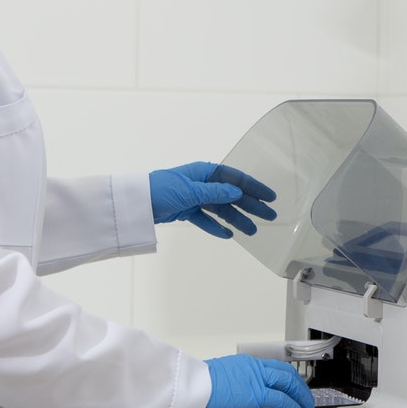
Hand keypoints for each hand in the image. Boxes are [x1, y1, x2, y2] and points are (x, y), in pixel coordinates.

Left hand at [150, 162, 275, 237]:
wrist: (136, 203)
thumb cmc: (160, 189)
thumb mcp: (190, 191)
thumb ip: (215, 193)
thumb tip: (237, 193)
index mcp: (205, 172)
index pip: (235, 179)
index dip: (254, 187)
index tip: (270, 197)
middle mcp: (202, 184)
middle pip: (232, 195)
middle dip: (251, 205)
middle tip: (270, 216)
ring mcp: (195, 198)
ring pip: (221, 209)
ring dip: (237, 219)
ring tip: (252, 231)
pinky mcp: (186, 211)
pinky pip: (206, 219)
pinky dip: (216, 226)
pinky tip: (227, 235)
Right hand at [201, 355, 314, 407]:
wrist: (195, 386)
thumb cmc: (200, 384)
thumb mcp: (220, 377)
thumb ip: (234, 382)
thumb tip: (236, 392)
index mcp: (246, 363)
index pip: (273, 367)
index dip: (287, 376)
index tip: (293, 384)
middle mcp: (255, 367)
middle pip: (286, 373)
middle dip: (299, 385)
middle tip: (305, 395)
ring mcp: (257, 379)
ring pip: (289, 383)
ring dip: (301, 395)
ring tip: (306, 405)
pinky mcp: (257, 393)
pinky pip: (282, 399)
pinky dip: (293, 406)